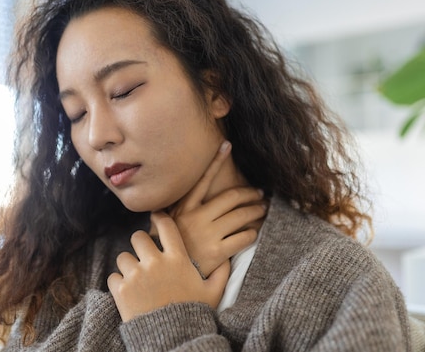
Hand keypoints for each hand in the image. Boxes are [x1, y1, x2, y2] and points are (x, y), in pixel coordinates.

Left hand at [108, 212, 230, 321]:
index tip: (156, 217)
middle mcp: (155, 262)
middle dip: (140, 245)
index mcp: (177, 258)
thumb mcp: (213, 293)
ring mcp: (136, 275)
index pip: (166, 226)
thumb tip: (227, 258)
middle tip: (143, 256)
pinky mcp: (121, 290)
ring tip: (136, 278)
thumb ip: (221, 273)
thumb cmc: (193, 314)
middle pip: (138, 237)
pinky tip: (128, 292)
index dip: (159, 218)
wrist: (173, 339)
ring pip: (123, 256)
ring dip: (128, 266)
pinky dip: (118, 284)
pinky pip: (113, 277)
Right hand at [160, 141, 265, 277]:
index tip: (227, 146)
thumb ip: (168, 213)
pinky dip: (252, 232)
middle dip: (249, 194)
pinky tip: (254, 232)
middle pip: (231, 197)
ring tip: (262, 210)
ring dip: (256, 211)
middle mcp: (197, 217)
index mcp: (185, 208)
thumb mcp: (164, 226)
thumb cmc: (169, 249)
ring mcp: (208, 234)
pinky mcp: (219, 251)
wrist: (169, 278)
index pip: (203, 179)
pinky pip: (243, 237)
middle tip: (259, 194)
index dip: (216, 161)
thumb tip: (161, 205)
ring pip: (241, 216)